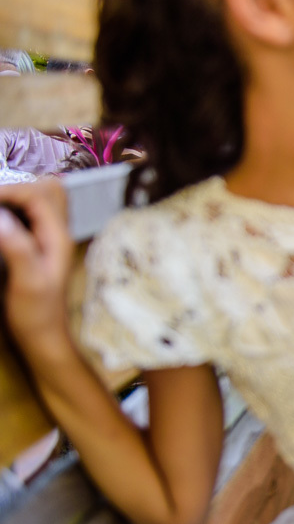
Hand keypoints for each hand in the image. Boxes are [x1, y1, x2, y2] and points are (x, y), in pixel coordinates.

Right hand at [0, 179, 73, 347]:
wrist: (45, 336)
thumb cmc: (37, 313)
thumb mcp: (27, 282)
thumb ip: (17, 248)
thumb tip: (0, 218)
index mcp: (58, 237)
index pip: (39, 194)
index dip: (9, 190)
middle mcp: (57, 233)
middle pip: (47, 189)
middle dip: (16, 187)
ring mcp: (49, 238)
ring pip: (40, 199)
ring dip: (16, 197)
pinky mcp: (37, 245)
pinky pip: (30, 215)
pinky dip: (15, 209)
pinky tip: (2, 222)